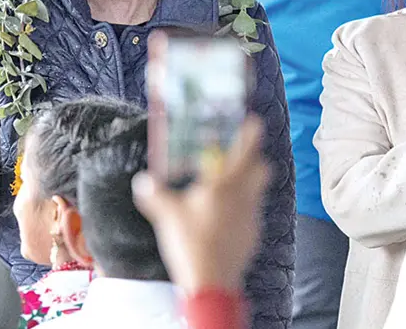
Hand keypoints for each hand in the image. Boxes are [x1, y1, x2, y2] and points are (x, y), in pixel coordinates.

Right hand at [132, 117, 269, 292]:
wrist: (212, 284)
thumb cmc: (191, 244)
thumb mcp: (166, 216)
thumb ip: (153, 194)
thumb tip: (143, 181)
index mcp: (224, 185)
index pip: (246, 150)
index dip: (251, 133)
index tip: (253, 122)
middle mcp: (243, 198)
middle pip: (262, 169)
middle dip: (255, 159)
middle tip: (240, 156)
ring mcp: (251, 218)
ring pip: (258, 191)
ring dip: (248, 184)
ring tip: (227, 187)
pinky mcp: (252, 236)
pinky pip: (251, 215)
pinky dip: (242, 210)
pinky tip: (225, 219)